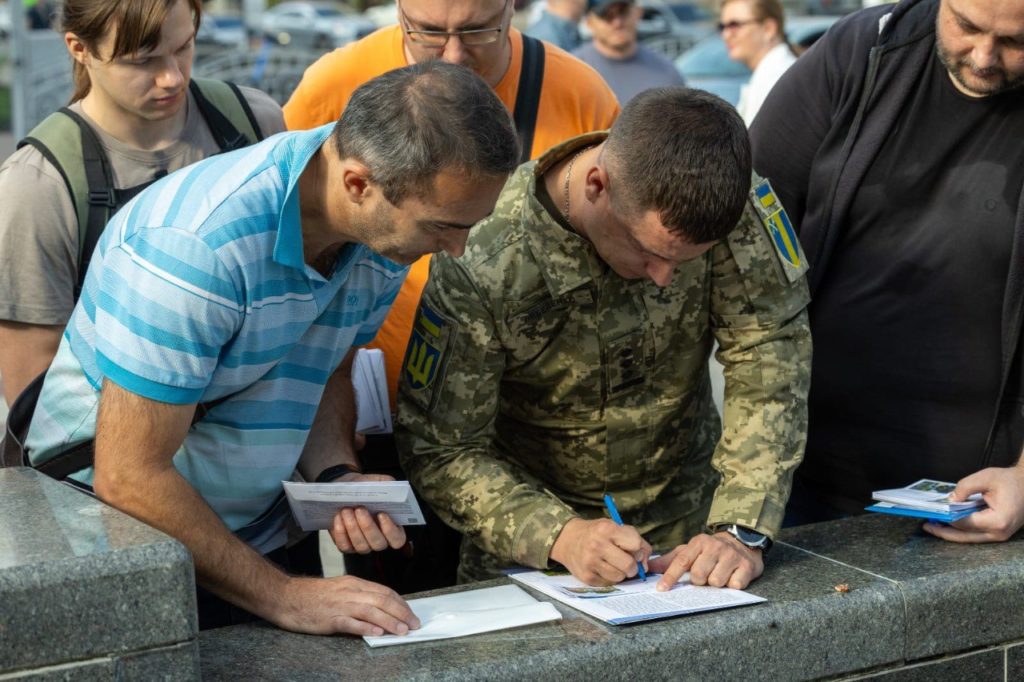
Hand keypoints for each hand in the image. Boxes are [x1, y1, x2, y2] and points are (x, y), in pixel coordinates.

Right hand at [273, 575, 419, 635]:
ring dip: (390, 622)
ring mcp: (340, 605)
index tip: (411, 614)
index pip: (384, 591)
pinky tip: (377, 633)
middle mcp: (350, 591)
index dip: (401, 603)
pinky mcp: (330, 618)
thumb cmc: (311, 595)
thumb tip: (379, 609)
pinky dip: (366, 628)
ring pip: (372, 611)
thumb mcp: (339, 589)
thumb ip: (358, 596)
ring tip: (402, 631)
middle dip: (402, 613)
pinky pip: (351, 623)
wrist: (285, 596)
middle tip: (414, 625)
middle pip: (382, 600)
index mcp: (354, 583)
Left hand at [328, 472, 406, 552]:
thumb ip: (386, 483)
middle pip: (378, 543)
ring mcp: (363, 545)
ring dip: (353, 528)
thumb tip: (390, 485)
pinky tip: (338, 517)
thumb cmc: (363, 488)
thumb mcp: (376, 482)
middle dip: (368, 526)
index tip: (381, 514)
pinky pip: (344, 545)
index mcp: (392, 527)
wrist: (344, 490)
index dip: (390, 530)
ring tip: (346, 510)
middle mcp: (379, 540)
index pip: (397, 539)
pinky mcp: (347, 546)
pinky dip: (340, 532)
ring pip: (361, 546)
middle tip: (359, 508)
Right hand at [549, 517, 651, 585]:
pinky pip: (609, 583)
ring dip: (621, 573)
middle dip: (632, 566)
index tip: (631, 548)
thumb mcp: (615, 527)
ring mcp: (590, 562)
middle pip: (629, 565)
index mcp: (606, 529)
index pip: (635, 544)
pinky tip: (603, 568)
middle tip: (626, 562)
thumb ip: (635, 541)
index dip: (637, 548)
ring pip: (620, 577)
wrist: (568, 539)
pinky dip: (610, 578)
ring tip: (613, 564)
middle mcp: (597, 545)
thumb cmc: (597, 533)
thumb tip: (645, 564)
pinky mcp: (586, 577)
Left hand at [649, 532, 763, 590]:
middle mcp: (715, 546)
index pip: (681, 562)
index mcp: (699, 542)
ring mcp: (732, 555)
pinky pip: (734, 585)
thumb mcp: (691, 551)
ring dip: (716, 583)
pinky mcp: (747, 566)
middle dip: (700, 580)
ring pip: (715, 582)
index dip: (670, 577)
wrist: (742, 543)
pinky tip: (733, 576)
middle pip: (698, 575)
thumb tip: (649, 567)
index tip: (661, 589)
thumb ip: (670, 560)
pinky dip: (732, 585)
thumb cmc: (711, 551)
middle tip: (706, 574)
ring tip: (720, 573)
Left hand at [923, 465, 1023, 542]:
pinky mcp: (998, 533)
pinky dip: (962, 529)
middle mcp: (999, 532)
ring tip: (933, 525)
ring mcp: (1000, 535)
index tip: (931, 514)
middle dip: (944, 531)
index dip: (947, 518)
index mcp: (997, 520)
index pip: (964, 523)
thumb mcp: (985, 478)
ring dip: (951, 532)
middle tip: (926, 525)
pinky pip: (976, 534)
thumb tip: (949, 500)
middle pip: (965, 536)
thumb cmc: (1010, 481)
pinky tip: (949, 524)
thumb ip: (964, 487)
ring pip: (970, 538)